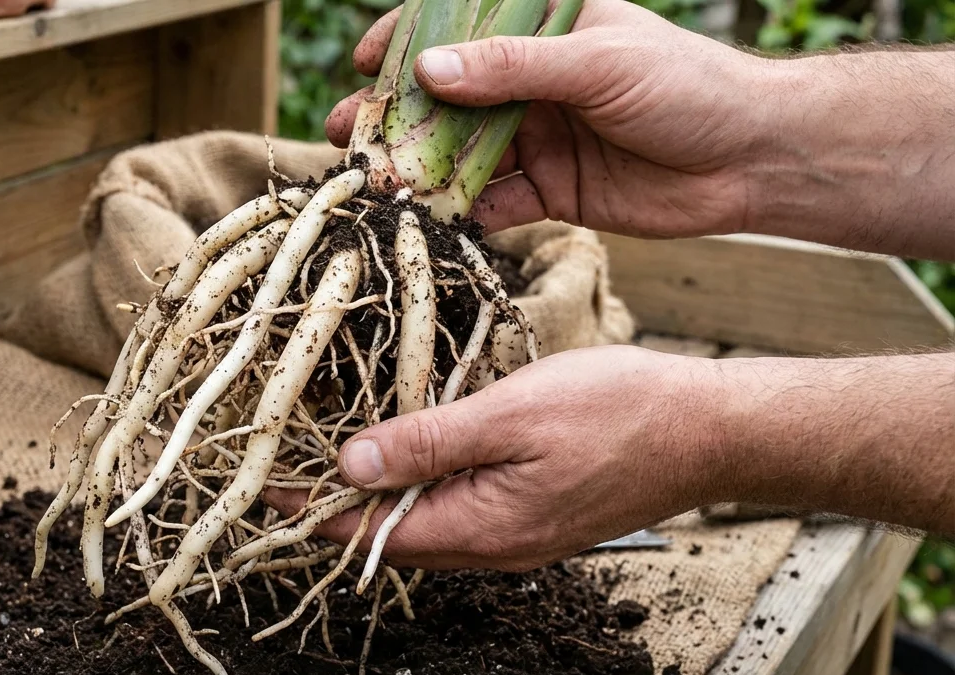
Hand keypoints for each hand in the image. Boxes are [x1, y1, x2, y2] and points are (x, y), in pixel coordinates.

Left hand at [266, 346, 728, 570]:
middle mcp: (492, 547)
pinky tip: (411, 444)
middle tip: (287, 456)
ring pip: (423, 521)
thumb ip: (426, 443)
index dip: (311, 508)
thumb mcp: (508, 415)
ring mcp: (516, 535)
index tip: (262, 480)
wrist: (712, 431)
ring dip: (378, 491)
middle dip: (335, 502)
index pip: (367, 533)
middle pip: (389, 535)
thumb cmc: (620, 414)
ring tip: (333, 446)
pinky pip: (459, 507)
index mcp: (478, 530)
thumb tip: (349, 466)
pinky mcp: (534, 515)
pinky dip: (421, 481)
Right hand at [325, 0, 779, 238]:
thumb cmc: (687, 87)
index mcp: (547, 31)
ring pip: (464, 152)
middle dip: (399, 115)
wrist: (752, 159)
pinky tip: (438, 220)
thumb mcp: (596, 64)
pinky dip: (466, 212)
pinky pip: (495, 202)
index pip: (462, 25)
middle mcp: (535, 83)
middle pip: (450, 97)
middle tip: (350, 134)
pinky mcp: (552, 190)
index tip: (365, 63)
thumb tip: (428, 70)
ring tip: (380, 184)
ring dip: (423, 168)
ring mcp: (539, 137)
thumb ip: (512, 71)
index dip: (408, 39)